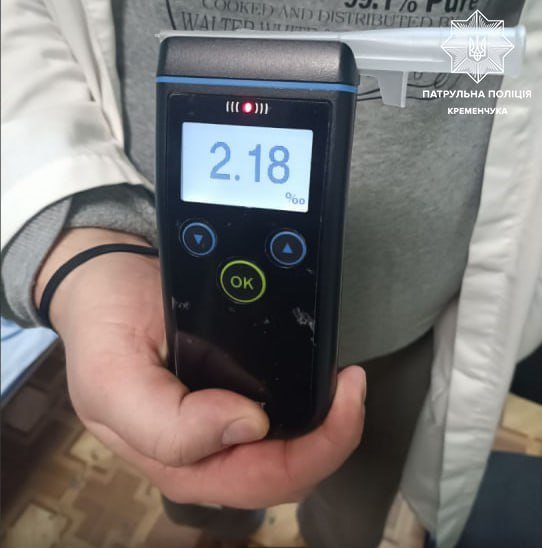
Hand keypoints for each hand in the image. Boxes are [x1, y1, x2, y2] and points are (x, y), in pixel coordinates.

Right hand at [35, 228, 366, 507]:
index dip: (316, 446)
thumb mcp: (111, 380)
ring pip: (292, 450)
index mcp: (179, 461)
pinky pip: (283, 418)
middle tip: (351, 382)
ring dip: (326, 422)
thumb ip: (165, 424)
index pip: (265, 479)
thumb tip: (248, 426)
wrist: (107, 287)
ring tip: (342, 380)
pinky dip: (310, 402)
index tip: (339, 389)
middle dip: (333, 436)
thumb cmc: (105, 330)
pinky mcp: (233, 397)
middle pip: (289, 472)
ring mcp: (224, 426)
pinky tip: (318, 376)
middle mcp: (208, 453)